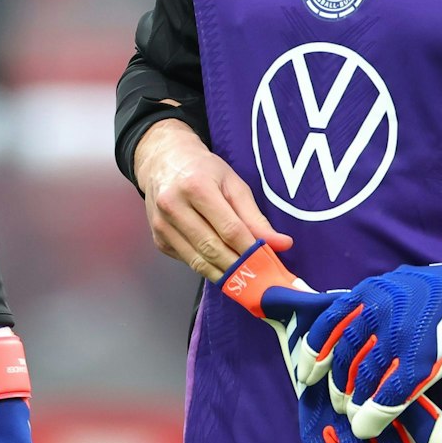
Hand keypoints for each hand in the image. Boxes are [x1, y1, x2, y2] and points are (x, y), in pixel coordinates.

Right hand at [134, 118, 290, 280]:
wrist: (163, 161)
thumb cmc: (203, 170)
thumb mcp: (233, 184)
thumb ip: (256, 217)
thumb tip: (283, 244)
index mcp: (196, 186)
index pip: (229, 229)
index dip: (251, 250)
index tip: (270, 264)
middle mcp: (173, 206)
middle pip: (212, 248)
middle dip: (240, 268)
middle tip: (261, 279)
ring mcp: (162, 225)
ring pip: (198, 262)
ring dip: (225, 275)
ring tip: (246, 281)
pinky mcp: (158, 240)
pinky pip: (187, 261)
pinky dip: (207, 268)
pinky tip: (223, 268)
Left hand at [304, 234, 441, 441]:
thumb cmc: (441, 288)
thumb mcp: (396, 283)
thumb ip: (368, 300)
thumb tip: (336, 316)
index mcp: (370, 290)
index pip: (327, 324)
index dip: (312, 354)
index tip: (306, 375)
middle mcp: (379, 310)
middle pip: (343, 356)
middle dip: (336, 383)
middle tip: (335, 400)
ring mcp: (401, 335)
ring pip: (363, 377)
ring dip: (353, 402)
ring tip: (352, 415)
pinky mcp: (423, 359)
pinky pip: (390, 394)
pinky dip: (375, 414)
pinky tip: (368, 425)